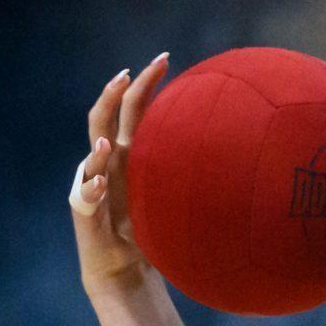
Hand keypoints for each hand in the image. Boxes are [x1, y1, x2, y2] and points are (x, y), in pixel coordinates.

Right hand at [70, 52, 170, 297]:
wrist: (124, 265)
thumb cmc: (152, 226)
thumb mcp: (176, 189)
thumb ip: (192, 166)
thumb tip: (240, 142)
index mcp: (128, 151)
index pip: (132, 108)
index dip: (145, 83)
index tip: (165, 59)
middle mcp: (108, 162)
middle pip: (104, 117)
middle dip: (115, 93)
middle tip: (129, 73)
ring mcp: (93, 183)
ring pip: (91, 154)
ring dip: (98, 145)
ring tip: (107, 141)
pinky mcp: (85, 210)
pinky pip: (85, 197)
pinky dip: (92, 188)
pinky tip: (100, 185)